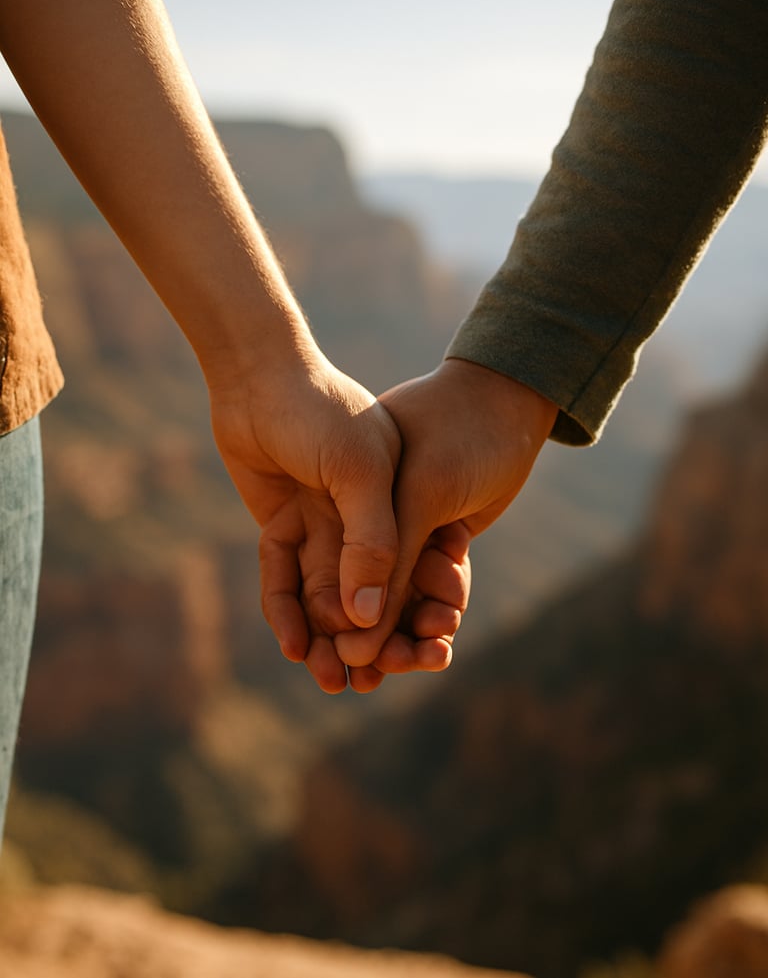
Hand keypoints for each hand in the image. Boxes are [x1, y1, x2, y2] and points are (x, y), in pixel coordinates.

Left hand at [208, 348, 401, 692]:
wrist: (256, 373)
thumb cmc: (319, 411)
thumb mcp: (359, 472)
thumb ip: (371, 543)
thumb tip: (367, 621)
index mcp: (403, 499)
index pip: (424, 570)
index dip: (424, 615)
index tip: (424, 656)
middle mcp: (366, 515)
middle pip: (375, 590)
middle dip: (374, 640)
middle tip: (367, 683)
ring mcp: (324, 521)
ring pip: (331, 592)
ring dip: (329, 637)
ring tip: (328, 681)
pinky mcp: (283, 525)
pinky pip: (287, 579)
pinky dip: (290, 612)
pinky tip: (293, 645)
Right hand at [335, 358, 557, 672]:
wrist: (505, 393)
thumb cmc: (452, 429)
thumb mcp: (413, 491)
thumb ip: (383, 559)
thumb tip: (362, 635)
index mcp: (334, 504)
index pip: (320, 583)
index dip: (335, 629)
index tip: (356, 666)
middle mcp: (360, 514)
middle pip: (356, 594)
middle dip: (375, 637)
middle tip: (403, 664)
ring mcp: (402, 521)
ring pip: (397, 592)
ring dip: (413, 624)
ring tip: (438, 651)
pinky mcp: (442, 528)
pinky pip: (434, 579)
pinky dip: (444, 599)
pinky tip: (454, 615)